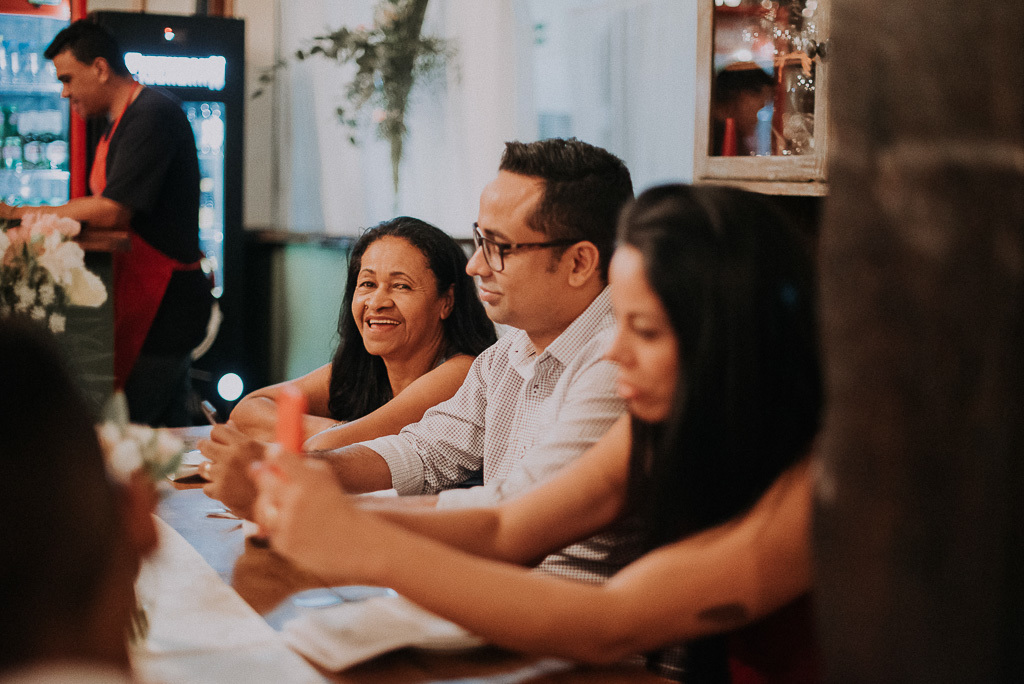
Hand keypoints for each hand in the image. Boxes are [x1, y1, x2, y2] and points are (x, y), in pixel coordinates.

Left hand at [198, 422, 266, 519]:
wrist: (275, 501)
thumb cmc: (276, 474)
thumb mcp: (267, 450)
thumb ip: (245, 437)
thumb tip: (230, 423)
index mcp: (243, 444)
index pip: (217, 430)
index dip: (217, 435)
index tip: (220, 441)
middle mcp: (230, 456)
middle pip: (204, 445)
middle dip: (207, 449)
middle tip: (213, 455)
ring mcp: (223, 474)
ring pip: (202, 466)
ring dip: (209, 470)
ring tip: (221, 474)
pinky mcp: (219, 491)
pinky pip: (206, 486)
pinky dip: (213, 488)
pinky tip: (226, 488)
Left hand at [252, 446, 365, 580]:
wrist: (352, 541)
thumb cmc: (335, 505)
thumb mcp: (326, 478)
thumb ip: (302, 465)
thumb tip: (273, 453)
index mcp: (309, 480)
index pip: (280, 458)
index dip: (273, 454)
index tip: (272, 453)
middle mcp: (296, 500)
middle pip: (264, 479)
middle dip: (261, 474)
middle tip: (260, 470)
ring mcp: (288, 523)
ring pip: (262, 506)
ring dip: (268, 502)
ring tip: (279, 501)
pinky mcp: (283, 542)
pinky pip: (269, 528)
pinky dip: (278, 525)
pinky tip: (294, 525)